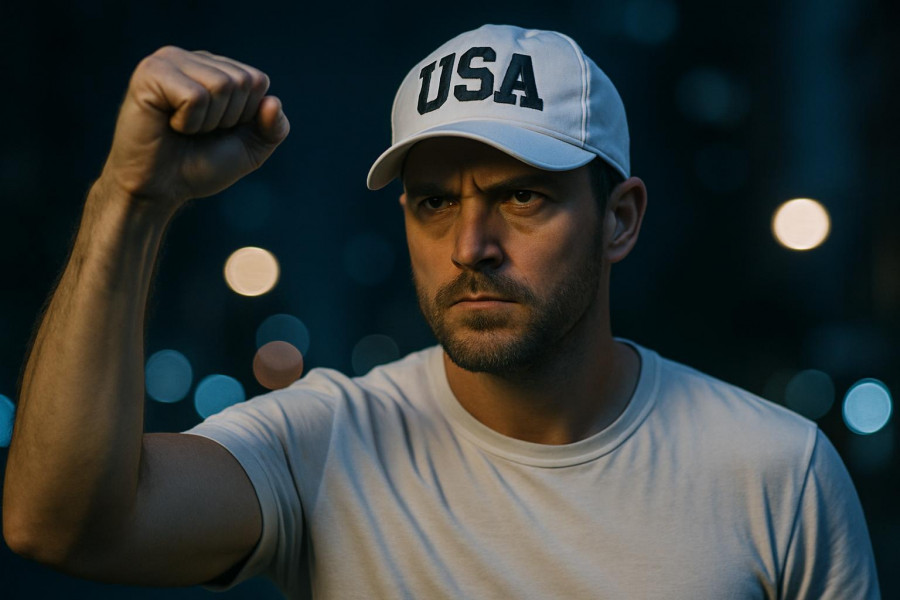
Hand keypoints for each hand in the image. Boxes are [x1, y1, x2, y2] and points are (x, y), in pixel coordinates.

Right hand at [99, 46, 289, 213]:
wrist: (160, 190)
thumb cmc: (200, 166)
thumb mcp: (250, 149)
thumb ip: (274, 128)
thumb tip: (272, 101)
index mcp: (216, 68)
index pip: (257, 80)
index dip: (246, 116)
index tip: (217, 130)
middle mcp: (193, 58)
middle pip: (242, 81)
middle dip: (228, 118)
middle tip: (197, 132)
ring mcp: (169, 60)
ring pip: (222, 85)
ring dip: (208, 121)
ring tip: (182, 128)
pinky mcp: (151, 72)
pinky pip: (196, 96)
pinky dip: (189, 122)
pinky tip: (169, 124)